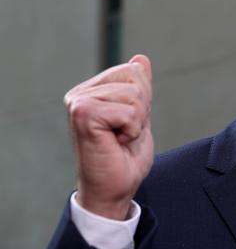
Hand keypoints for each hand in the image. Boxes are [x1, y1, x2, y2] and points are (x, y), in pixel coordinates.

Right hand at [64, 54, 153, 219]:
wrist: (114, 189)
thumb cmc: (125, 158)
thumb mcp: (138, 116)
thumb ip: (138, 88)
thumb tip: (141, 59)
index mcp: (91, 90)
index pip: (134, 70)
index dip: (143, 99)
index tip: (127, 124)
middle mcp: (79, 93)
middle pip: (135, 76)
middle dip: (141, 108)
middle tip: (124, 133)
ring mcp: (78, 102)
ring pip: (134, 95)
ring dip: (137, 122)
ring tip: (119, 138)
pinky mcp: (83, 114)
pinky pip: (130, 111)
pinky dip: (132, 130)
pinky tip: (116, 143)